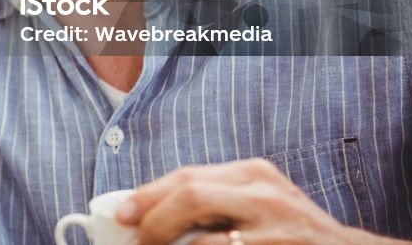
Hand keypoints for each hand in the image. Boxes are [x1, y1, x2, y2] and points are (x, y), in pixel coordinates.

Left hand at [114, 158, 372, 244]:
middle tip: (136, 241)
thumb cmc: (291, 230)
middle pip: (191, 196)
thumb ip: (212, 201)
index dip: (147, 195)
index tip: (121, 213)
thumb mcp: (256, 202)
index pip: (186, 177)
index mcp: (251, 173)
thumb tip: (147, 212)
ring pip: (204, 242)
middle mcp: (263, 194)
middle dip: (153, 221)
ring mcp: (275, 230)